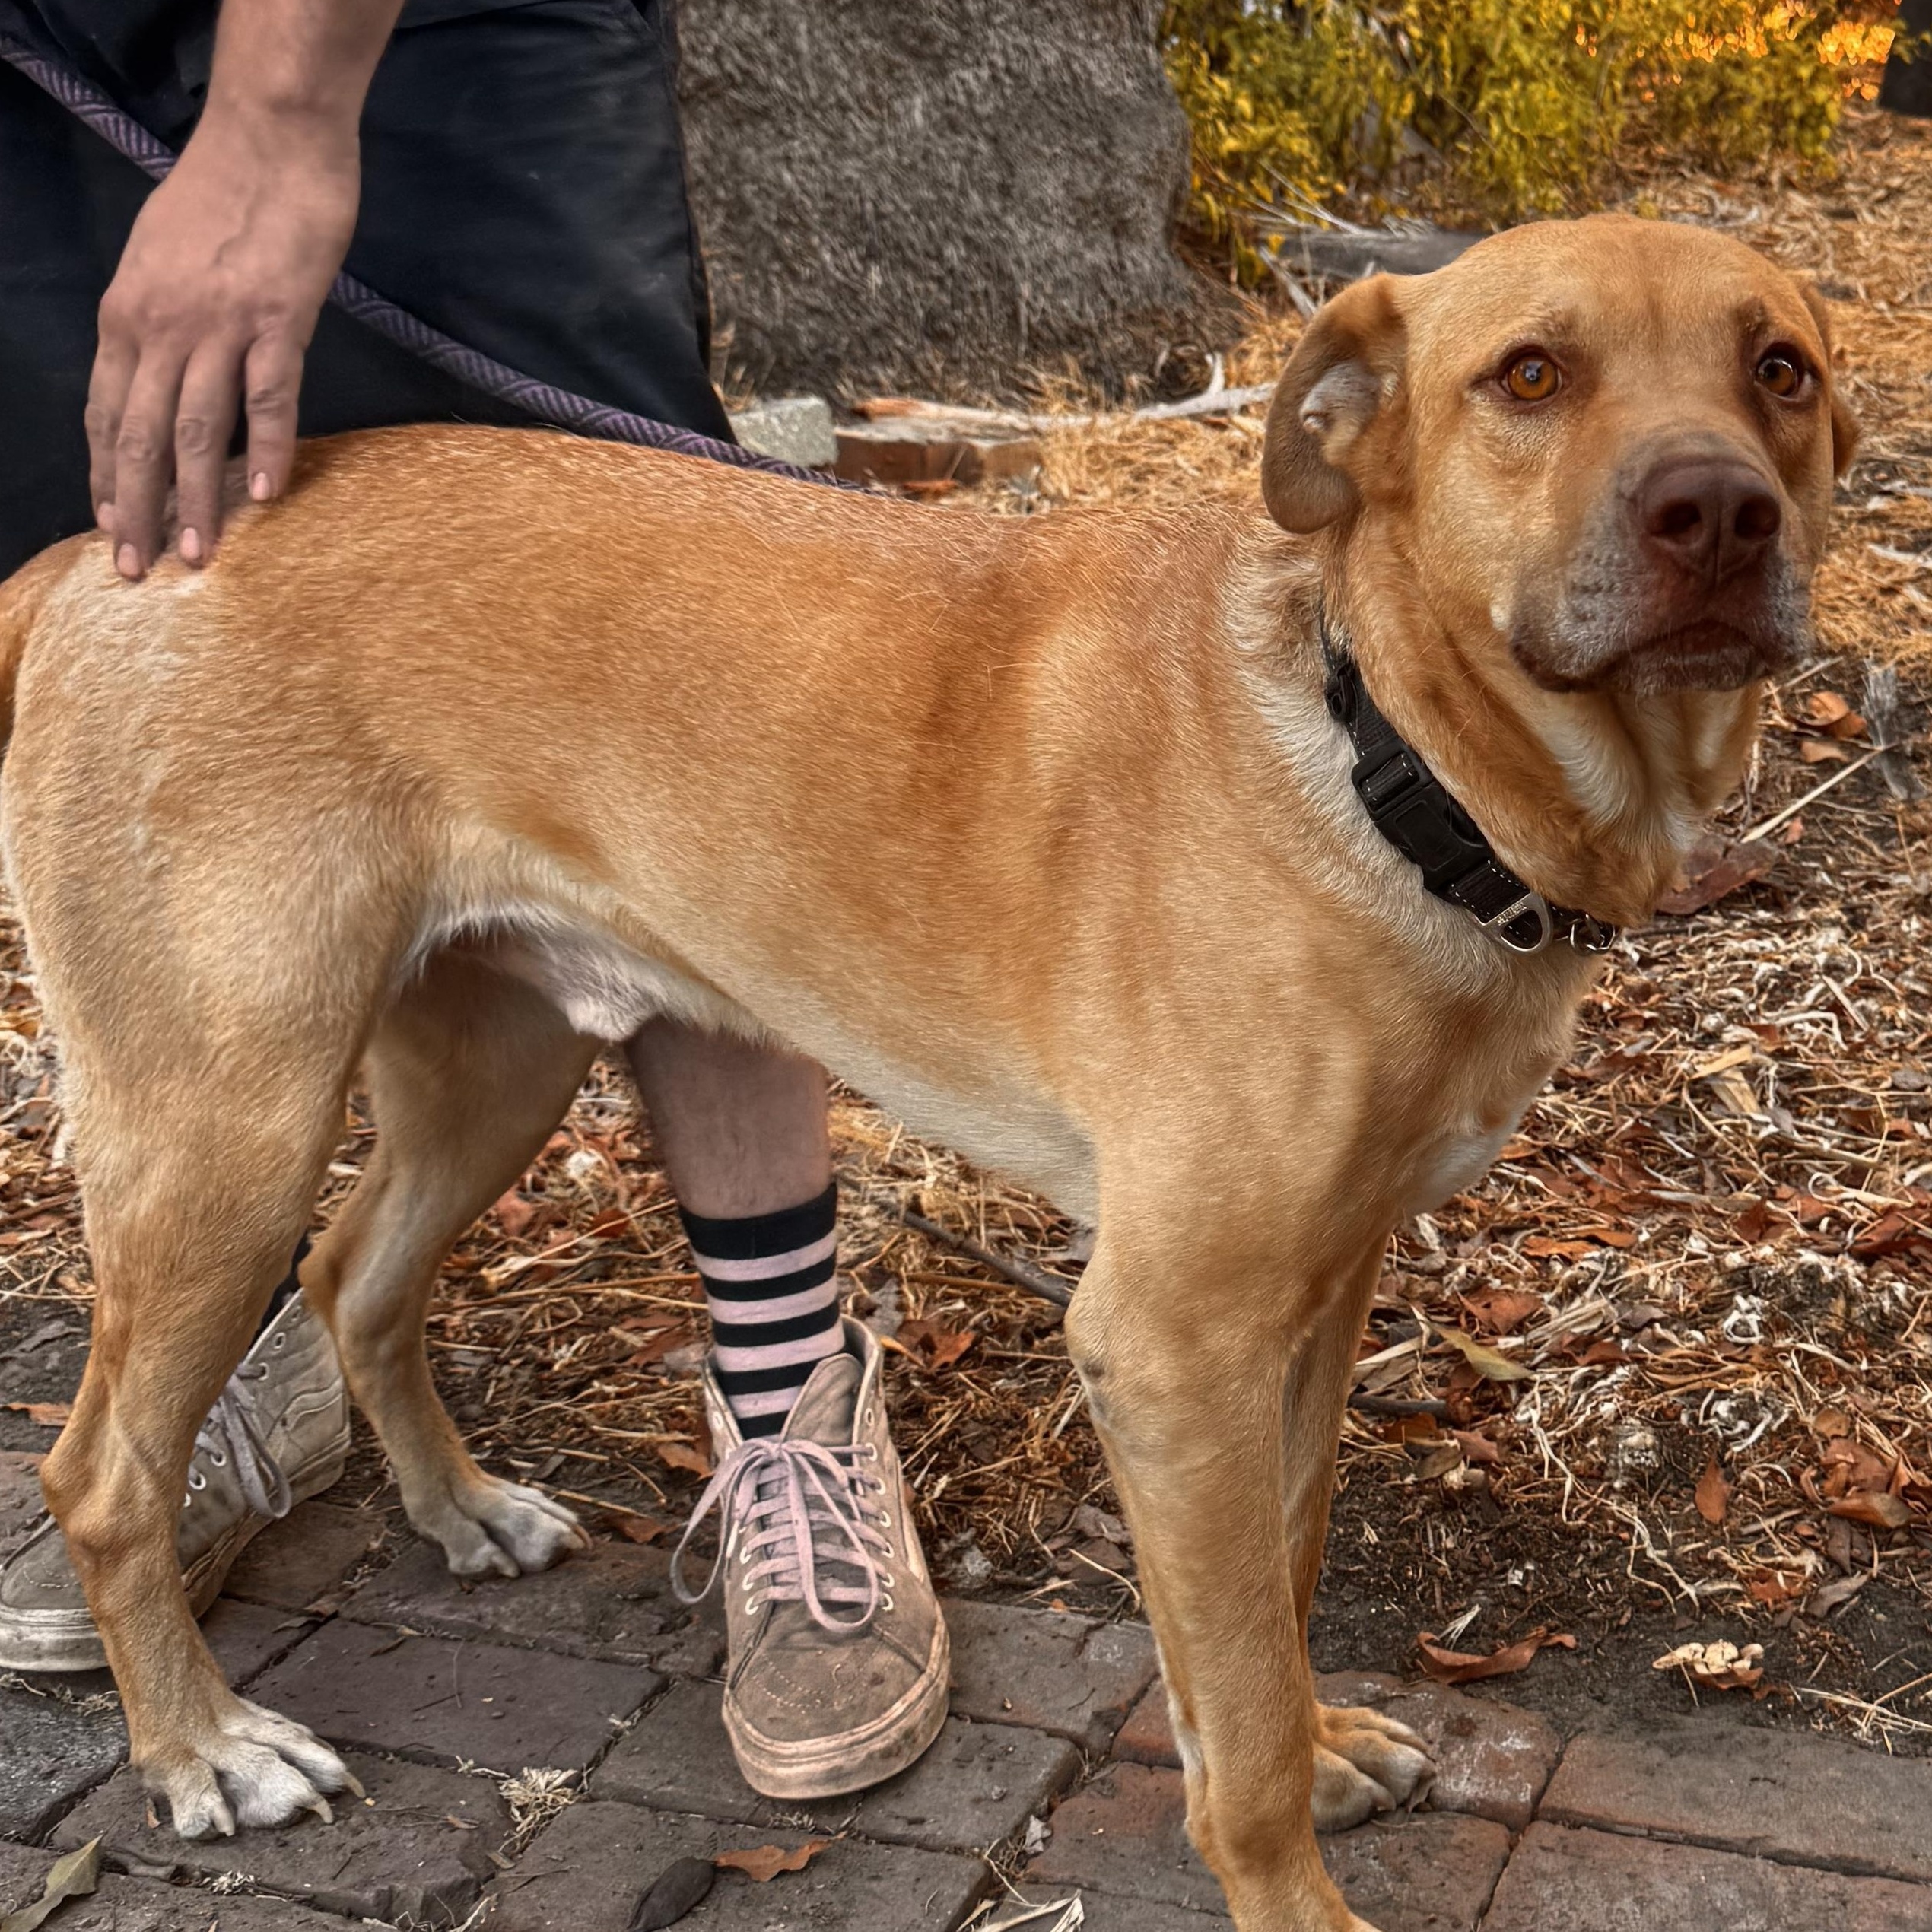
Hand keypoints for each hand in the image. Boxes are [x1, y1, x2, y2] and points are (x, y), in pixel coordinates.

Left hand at [88, 109, 358, 577]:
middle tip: (141, 571)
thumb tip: (160, 377)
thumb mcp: (160, 260)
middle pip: (139, 435)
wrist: (271, 135)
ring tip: (201, 556)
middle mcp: (161, 326)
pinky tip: (266, 494)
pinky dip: (266, 447)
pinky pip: (268, 396)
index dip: (105, 478)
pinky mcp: (277, 320)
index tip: (112, 530)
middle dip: (138, 510)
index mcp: (126, 313)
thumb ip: (156, 322)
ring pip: (194, 429)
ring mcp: (219, 326)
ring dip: (196, 500)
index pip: (104, 412)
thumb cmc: (221, 194)